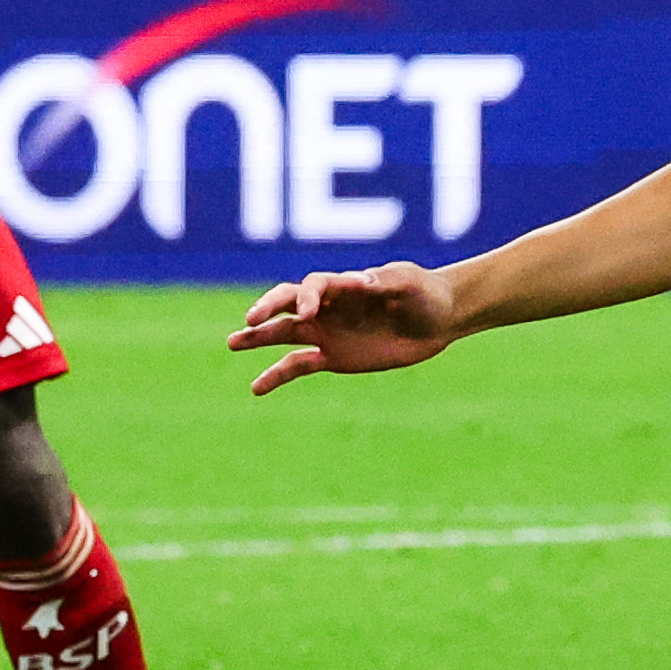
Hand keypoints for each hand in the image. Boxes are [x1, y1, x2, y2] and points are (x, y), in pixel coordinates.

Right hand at [231, 261, 463, 392]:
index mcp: (344, 285)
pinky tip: (256, 388)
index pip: (313, 285)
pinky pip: (297, 366)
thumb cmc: (424, 293)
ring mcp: (327, 332)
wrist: (438, 320)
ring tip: (232, 343)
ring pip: (283, 333)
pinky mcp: (332, 357)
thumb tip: (364, 281)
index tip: (309, 310)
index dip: (307, 295)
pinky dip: (275, 375)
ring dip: (258, 338)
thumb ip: (386, 281)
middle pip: (287, 303)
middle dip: (268, 308)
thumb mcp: (409, 283)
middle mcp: (328, 306)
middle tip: (251, 320)